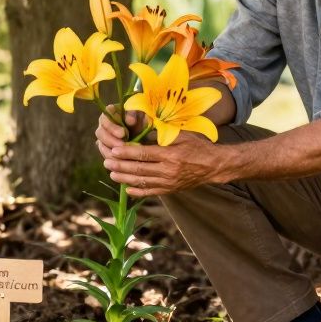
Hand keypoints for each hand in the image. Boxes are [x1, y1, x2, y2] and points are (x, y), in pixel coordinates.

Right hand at [95, 106, 146, 158]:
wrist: (146, 133)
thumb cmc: (143, 120)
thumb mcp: (141, 114)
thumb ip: (134, 115)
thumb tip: (130, 122)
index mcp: (111, 112)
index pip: (105, 118)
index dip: (112, 127)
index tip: (123, 134)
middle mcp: (104, 125)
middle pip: (100, 133)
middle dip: (111, 141)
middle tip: (122, 146)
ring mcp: (104, 138)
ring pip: (101, 145)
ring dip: (110, 151)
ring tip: (122, 156)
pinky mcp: (107, 149)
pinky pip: (105, 155)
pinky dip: (112, 159)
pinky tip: (121, 162)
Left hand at [104, 132, 220, 197]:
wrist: (213, 166)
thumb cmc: (197, 146)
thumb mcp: (181, 135)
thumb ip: (160, 134)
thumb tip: (139, 129)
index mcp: (171, 155)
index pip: (144, 154)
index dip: (127, 152)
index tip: (114, 149)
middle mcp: (168, 170)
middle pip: (139, 169)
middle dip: (121, 165)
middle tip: (107, 161)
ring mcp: (169, 182)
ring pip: (142, 181)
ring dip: (125, 178)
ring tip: (112, 173)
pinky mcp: (170, 190)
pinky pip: (151, 192)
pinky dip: (138, 191)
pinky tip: (127, 189)